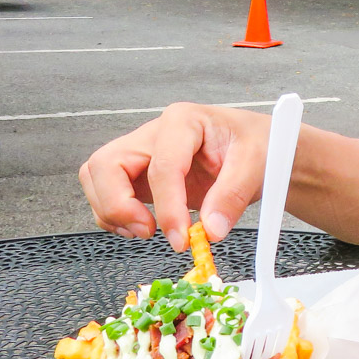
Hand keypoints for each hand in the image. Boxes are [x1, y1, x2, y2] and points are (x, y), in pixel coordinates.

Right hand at [79, 103, 274, 250]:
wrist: (261, 148)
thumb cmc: (258, 145)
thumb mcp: (257, 164)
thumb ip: (233, 195)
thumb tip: (210, 229)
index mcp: (184, 121)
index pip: (162, 165)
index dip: (167, 206)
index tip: (181, 237)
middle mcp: (155, 133)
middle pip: (107, 164)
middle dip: (118, 204)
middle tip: (149, 231)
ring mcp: (143, 154)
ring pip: (97, 177)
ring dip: (112, 211)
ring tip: (148, 230)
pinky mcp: (139, 175)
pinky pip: (107, 194)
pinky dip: (115, 216)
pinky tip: (144, 227)